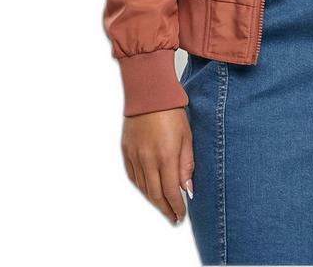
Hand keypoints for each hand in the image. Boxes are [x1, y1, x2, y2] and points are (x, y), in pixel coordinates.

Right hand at [121, 107, 194, 224]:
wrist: (149, 94)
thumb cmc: (172, 112)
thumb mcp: (187, 137)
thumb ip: (187, 164)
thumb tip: (187, 189)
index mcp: (165, 155)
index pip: (170, 191)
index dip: (176, 206)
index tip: (180, 215)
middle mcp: (147, 159)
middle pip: (155, 194)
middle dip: (165, 209)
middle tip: (173, 217)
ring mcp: (134, 156)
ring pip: (143, 187)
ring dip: (153, 200)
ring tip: (163, 207)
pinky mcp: (126, 151)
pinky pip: (133, 176)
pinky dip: (141, 187)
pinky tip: (148, 191)